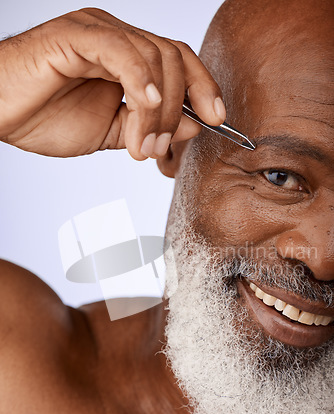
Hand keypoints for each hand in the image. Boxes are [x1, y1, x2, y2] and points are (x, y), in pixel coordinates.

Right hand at [0, 8, 225, 159]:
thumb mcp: (111, 133)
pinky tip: (145, 104)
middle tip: (160, 149)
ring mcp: (98, 33)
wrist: (0, 114)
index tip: (217, 119)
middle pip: (173, 58)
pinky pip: (120, 50)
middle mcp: (117, 39)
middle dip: (180, 108)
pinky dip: (140, 79)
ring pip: (153, 57)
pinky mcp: (75, 35)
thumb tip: (192, 125)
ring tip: (140, 144)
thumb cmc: (46, 119)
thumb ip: (150, 128)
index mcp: (127, 59)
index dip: (204, 87)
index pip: (179, 61)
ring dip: (156, 110)